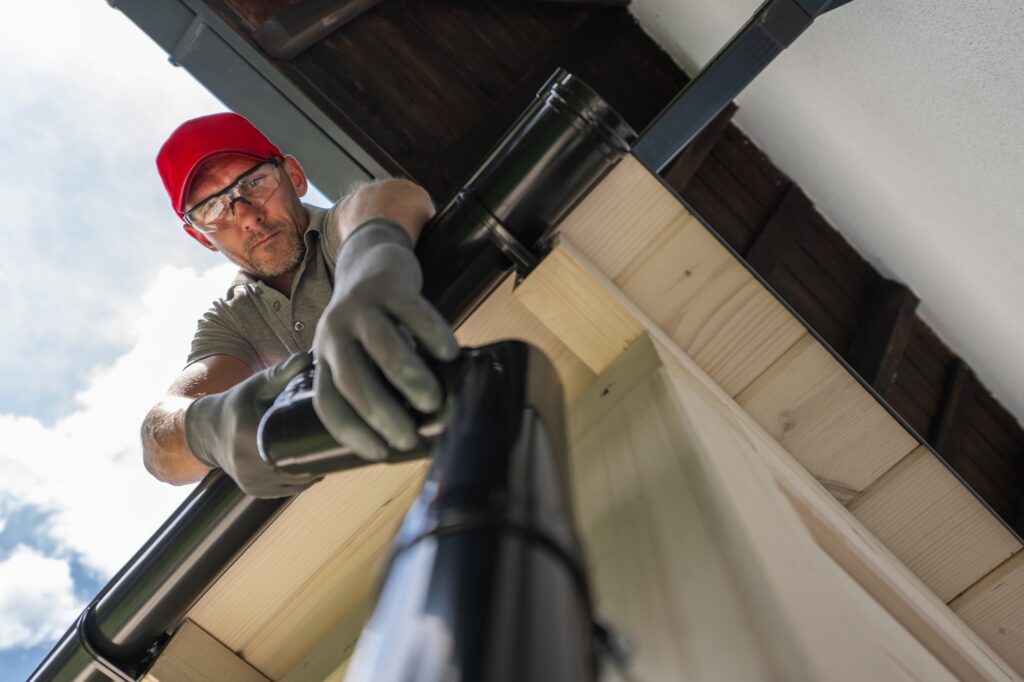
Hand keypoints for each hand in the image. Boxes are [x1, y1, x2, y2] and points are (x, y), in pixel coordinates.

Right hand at [184, 353, 321, 497]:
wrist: (206, 431)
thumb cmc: (237, 404)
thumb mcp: (256, 385)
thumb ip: (282, 373)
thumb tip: (308, 357)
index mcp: (247, 435)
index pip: (292, 446)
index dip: (315, 444)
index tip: (331, 433)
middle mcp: (246, 463)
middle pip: (299, 467)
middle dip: (319, 456)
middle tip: (337, 441)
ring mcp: (250, 482)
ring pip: (297, 482)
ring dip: (313, 469)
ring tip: (325, 451)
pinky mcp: (254, 491)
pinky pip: (287, 490)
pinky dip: (301, 479)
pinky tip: (309, 463)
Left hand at [313, 219, 458, 460]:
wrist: (371, 259)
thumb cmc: (373, 323)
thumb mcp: (359, 352)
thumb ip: (378, 383)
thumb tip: (416, 433)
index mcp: (324, 358)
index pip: (328, 401)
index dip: (350, 431)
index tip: (381, 453)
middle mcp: (334, 333)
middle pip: (352, 378)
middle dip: (380, 414)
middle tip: (409, 438)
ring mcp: (359, 307)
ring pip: (382, 345)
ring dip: (408, 378)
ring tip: (432, 401)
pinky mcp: (388, 286)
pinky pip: (412, 311)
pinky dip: (433, 334)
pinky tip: (450, 353)